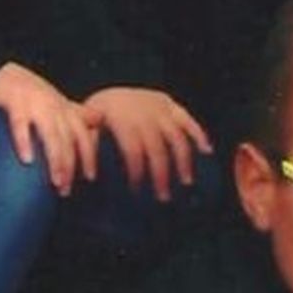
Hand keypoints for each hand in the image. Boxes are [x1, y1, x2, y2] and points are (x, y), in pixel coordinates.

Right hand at [0, 61, 102, 195]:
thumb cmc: (30, 91)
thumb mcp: (56, 100)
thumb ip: (76, 112)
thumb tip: (99, 120)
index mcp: (64, 108)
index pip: (82, 134)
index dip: (89, 155)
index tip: (90, 177)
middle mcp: (53, 106)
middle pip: (68, 139)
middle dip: (70, 165)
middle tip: (66, 190)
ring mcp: (35, 104)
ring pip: (51, 134)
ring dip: (56, 159)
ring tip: (56, 181)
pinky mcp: (14, 103)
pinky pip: (20, 123)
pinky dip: (24, 141)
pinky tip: (27, 160)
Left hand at [84, 87, 212, 202]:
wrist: (109, 94)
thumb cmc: (96, 123)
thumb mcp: (86, 130)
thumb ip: (89, 147)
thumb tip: (88, 173)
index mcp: (120, 118)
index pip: (133, 148)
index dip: (137, 170)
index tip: (137, 190)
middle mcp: (142, 111)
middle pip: (157, 146)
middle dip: (161, 174)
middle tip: (164, 197)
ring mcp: (158, 107)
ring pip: (176, 135)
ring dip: (183, 160)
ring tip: (186, 182)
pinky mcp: (170, 104)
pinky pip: (187, 119)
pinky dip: (198, 134)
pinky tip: (206, 151)